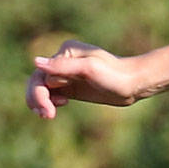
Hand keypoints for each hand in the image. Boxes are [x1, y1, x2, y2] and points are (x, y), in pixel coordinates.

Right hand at [25, 39, 142, 119]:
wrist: (133, 85)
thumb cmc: (114, 74)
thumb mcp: (89, 69)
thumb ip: (63, 66)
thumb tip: (36, 62)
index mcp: (65, 52)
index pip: (41, 74)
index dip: (41, 93)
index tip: (52, 109)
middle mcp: (62, 61)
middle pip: (37, 81)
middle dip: (37, 99)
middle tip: (47, 115)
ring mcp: (66, 74)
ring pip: (42, 89)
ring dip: (40, 103)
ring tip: (48, 115)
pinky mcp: (71, 87)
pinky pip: (51, 94)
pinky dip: (49, 103)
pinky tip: (56, 108)